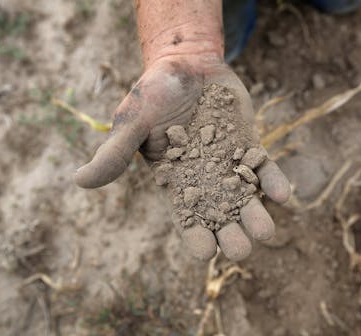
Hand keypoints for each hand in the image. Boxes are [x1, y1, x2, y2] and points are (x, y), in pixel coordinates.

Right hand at [75, 55, 290, 260]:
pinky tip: (282, 195)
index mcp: (176, 185)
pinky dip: (273, 183)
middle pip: (221, 220)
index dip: (196, 239)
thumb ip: (113, 152)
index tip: (205, 250)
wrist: (186, 65)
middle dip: (231, 238)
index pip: (187, 222)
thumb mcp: (131, 121)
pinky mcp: (250, 147)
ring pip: (246, 202)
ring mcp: (230, 166)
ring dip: (257, 218)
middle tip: (239, 247)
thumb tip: (78, 181)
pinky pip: (264, 170)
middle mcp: (206, 182)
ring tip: (265, 229)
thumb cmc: (154, 94)